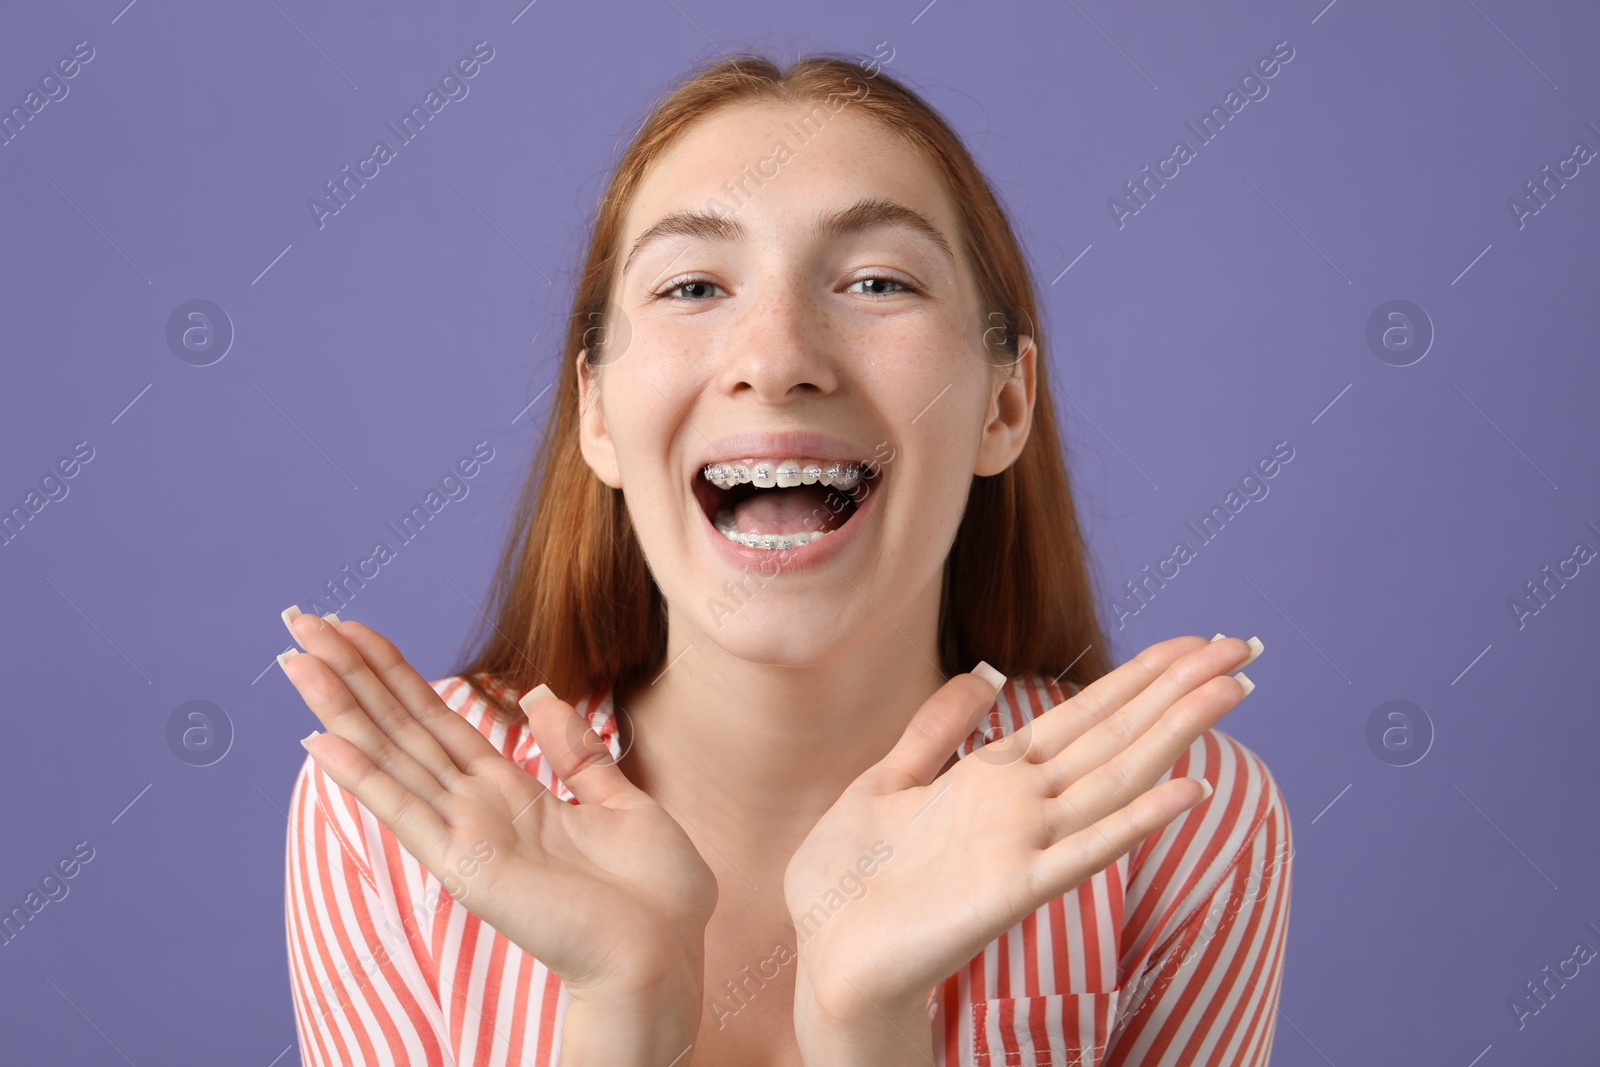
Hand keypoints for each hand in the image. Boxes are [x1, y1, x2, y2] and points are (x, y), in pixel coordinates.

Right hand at [277, 609, 718, 1000]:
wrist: (665, 954)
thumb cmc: (652, 894)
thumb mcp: (621, 801)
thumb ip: (576, 752)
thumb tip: (538, 696)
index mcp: (513, 793)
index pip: (438, 720)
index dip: (396, 674)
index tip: (353, 630)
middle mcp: (477, 809)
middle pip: (401, 726)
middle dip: (351, 674)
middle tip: (301, 621)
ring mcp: (465, 836)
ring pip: (390, 756)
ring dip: (341, 706)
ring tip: (296, 657)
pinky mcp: (465, 865)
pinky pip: (405, 811)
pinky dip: (362, 777)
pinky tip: (320, 741)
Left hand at [785, 634, 1259, 1031]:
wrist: (826, 953)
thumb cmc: (851, 879)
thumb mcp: (888, 781)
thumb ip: (939, 729)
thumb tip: (984, 674)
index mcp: (998, 776)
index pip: (1087, 713)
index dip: (1141, 675)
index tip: (1196, 638)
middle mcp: (1024, 805)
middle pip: (1115, 734)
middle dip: (1178, 688)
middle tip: (1242, 644)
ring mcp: (1024, 846)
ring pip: (1115, 777)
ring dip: (1174, 733)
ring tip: (1231, 690)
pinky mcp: (1012, 889)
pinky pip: (1085, 850)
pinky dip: (1135, 822)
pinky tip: (1188, 791)